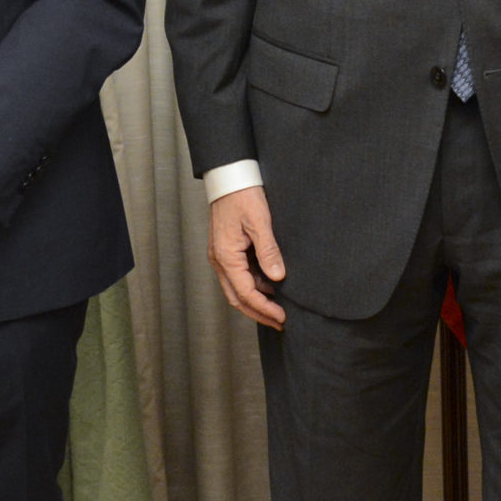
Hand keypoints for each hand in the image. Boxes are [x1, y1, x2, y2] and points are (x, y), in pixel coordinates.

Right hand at [209, 186, 287, 328]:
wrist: (229, 177)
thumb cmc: (243, 195)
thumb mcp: (260, 222)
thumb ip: (269, 251)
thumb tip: (278, 277)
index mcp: (226, 257)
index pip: (245, 293)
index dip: (264, 308)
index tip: (281, 317)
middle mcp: (219, 260)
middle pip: (237, 298)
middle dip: (258, 313)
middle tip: (280, 322)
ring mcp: (221, 256)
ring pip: (237, 288)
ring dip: (256, 300)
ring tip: (278, 308)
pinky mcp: (226, 250)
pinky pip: (238, 276)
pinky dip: (253, 286)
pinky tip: (270, 286)